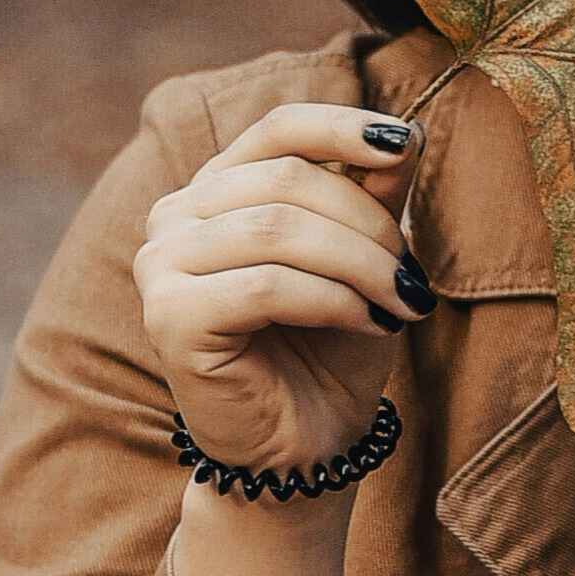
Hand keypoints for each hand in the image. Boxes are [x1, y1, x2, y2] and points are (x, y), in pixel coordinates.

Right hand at [134, 98, 425, 481]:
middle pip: (287, 180)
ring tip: (402, 304)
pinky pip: (267, 285)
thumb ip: (375, 195)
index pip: (278, 128)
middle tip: (412, 278)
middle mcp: (176, 216)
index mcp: (218, 189)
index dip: (344, 127)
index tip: (408, 144)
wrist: (305, 448)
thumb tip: (409, 133)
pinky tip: (368, 324)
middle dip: (368, 224)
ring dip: (360, 265)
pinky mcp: (169, 317)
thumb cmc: (331, 349)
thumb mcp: (365, 259)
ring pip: (277, 229)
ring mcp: (162, 264)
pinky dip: (333, 301)